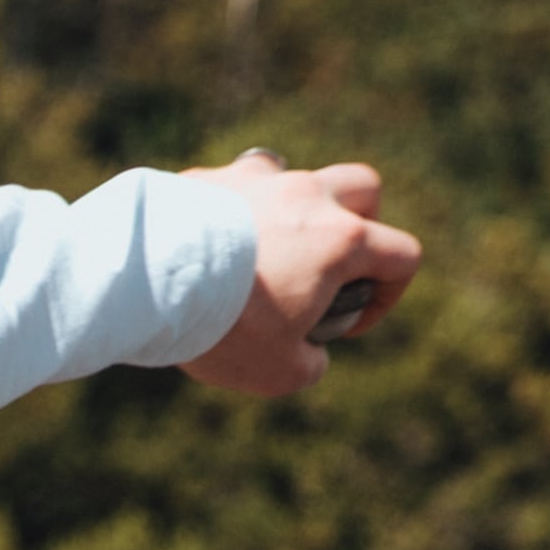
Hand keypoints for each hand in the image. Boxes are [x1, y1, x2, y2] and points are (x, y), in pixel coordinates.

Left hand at [185, 152, 419, 400]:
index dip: (387, 295)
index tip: (345, 323)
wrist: (146, 282)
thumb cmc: (222, 328)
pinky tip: (207, 246)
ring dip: (291, 212)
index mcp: (340, 239)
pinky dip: (233, 211)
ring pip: (295, 177)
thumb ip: (311, 363)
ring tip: (259, 255)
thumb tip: (310, 352)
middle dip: (358, 226)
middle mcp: (305, 195)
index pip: (403, 254)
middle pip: (364, 188)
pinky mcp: (207, 177)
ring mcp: (256, 179)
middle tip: (322, 268)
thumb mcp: (278, 372)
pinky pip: (235, 185)